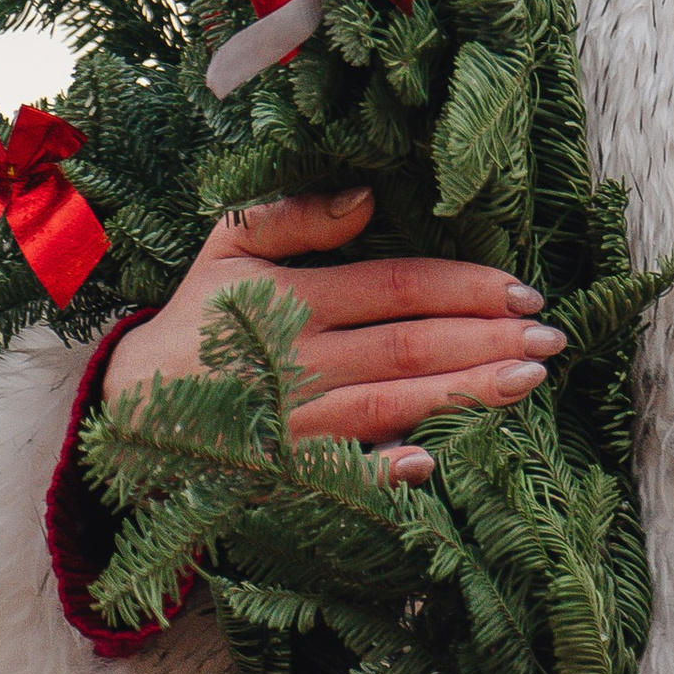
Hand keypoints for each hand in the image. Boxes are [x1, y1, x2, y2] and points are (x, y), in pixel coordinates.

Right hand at [104, 186, 562, 484]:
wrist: (120, 413)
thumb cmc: (194, 319)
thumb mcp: (228, 247)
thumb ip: (295, 217)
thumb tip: (368, 196)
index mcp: (291, 297)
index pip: (397, 287)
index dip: (465, 287)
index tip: (524, 288)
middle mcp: (297, 360)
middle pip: (408, 347)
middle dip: (487, 341)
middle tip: (553, 337)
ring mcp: (289, 424)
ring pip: (391, 407)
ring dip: (464, 396)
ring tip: (529, 382)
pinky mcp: (278, 476)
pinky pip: (338, 477)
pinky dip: (383, 472)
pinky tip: (433, 464)